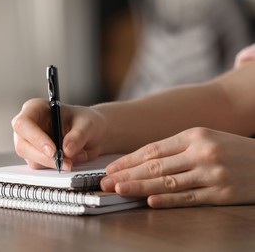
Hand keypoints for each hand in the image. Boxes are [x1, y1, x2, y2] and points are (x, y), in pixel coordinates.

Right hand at [12, 98, 106, 169]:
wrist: (92, 133)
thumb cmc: (85, 121)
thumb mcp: (87, 124)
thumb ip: (78, 136)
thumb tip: (67, 150)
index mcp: (36, 109)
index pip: (24, 123)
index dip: (35, 137)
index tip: (52, 150)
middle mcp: (28, 126)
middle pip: (23, 145)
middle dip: (44, 157)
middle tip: (65, 162)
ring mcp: (30, 143)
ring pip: (31, 159)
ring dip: (52, 163)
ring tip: (73, 160)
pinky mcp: (36, 157)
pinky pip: (40, 166)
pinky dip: (55, 167)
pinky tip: (68, 161)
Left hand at [101, 127, 254, 207]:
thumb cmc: (231, 149)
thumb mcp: (205, 138)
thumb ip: (176, 148)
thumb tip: (142, 161)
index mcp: (194, 135)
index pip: (153, 149)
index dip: (129, 160)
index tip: (111, 168)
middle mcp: (202, 152)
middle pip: (156, 166)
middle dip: (127, 175)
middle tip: (105, 182)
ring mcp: (212, 174)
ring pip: (168, 182)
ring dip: (140, 187)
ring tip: (119, 190)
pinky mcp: (222, 194)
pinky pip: (190, 198)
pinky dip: (168, 200)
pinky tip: (150, 201)